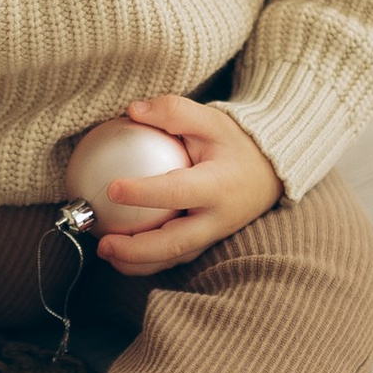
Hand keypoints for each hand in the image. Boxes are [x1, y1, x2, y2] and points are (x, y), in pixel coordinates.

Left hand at [95, 99, 281, 273]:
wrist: (269, 173)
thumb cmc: (234, 144)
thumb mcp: (211, 120)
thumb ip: (174, 111)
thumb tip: (132, 110)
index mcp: (219, 186)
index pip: (178, 191)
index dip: (144, 193)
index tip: (112, 188)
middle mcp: (217, 219)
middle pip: (175, 244)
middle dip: (136, 250)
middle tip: (103, 243)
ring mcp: (212, 237)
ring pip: (172, 258)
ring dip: (137, 262)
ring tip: (105, 252)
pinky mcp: (205, 245)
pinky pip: (174, 257)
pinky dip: (146, 259)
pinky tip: (119, 251)